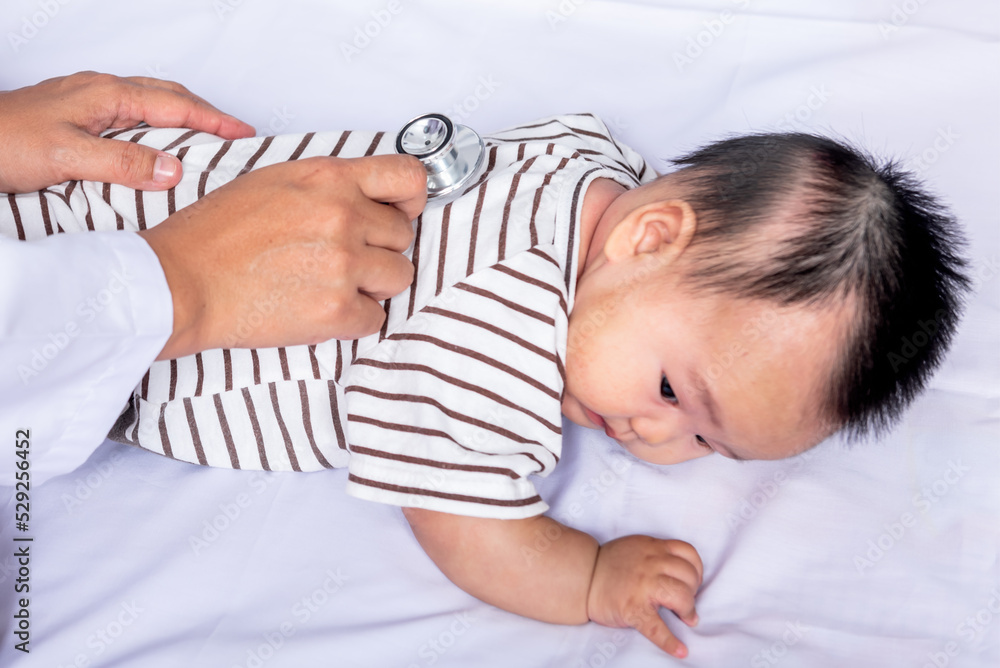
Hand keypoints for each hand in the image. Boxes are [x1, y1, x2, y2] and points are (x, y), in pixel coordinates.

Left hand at [0, 71, 254, 192]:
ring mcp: (88, 100)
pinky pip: (133, 113)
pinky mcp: (78, 115)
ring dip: (184, 115)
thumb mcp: (69, 157)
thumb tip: (174, 170)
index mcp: (105, 94)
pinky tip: (159, 141)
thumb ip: (124, 163)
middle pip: (168, 95)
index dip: (213, 120)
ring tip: (208, 136)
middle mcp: (100, 91)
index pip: (174, 104)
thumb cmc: (5, 144)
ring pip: (151, 101)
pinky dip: (159, 124)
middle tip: (237, 133)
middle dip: (207, 112)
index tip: (245, 133)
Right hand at [139, 154, 426, 358]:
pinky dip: (354, 320)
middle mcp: (343, 216)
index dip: (413, 198)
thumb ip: (328, 186)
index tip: (403, 211)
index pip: (409, 177)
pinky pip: (377, 319)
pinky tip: (320, 309)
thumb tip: (369, 198)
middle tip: (337, 257)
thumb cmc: (215, 235)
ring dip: (372, 285)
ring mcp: (344, 264)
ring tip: (329, 284)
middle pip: (403, 236)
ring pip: (399, 278)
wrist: (179, 284)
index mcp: (329, 179)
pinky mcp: (337, 310)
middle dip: (378, 248)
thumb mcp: (274, 181)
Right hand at [587, 535, 703, 657]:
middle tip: (685, 601)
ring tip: (686, 618)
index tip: (692, 580)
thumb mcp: (637, 546)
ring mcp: (643, 587)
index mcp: (652, 548)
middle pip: (688, 576)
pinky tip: (680, 650)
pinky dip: (670, 642)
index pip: (687, 553)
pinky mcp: (634, 609)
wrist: (582, 577)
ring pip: (681, 596)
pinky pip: (657, 628)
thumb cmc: (609, 564)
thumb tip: (682, 569)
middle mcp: (651, 564)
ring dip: (688, 610)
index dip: (696, 569)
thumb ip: (658, 553)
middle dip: (693, 591)